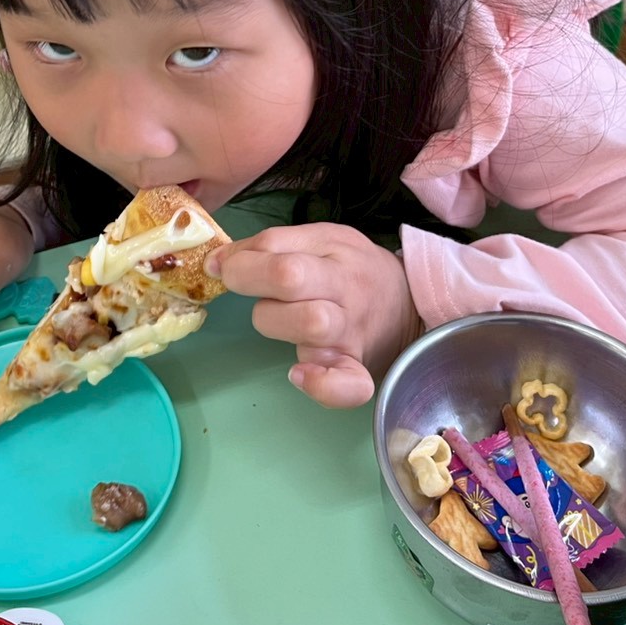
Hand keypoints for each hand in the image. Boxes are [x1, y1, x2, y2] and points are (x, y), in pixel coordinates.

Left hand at [205, 224, 420, 408]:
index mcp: (331, 252)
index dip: (239, 258)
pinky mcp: (358, 369)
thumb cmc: (352, 267)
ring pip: (310, 324)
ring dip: (277, 322)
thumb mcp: (319, 239)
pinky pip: (347, 384)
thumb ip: (269, 245)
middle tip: (246, 288)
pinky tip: (299, 374)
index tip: (224, 267)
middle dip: (253, 281)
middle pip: (290, 279)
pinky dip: (322, 385)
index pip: (276, 247)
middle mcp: (343, 290)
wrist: (410, 302)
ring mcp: (351, 332)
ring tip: (278, 319)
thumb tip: (216, 263)